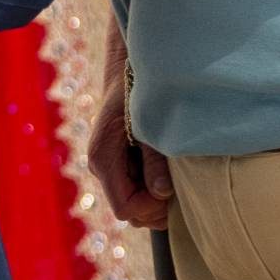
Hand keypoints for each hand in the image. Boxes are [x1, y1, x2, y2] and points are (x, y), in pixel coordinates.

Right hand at [85, 80, 169, 230]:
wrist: (128, 68)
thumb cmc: (140, 92)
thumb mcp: (152, 124)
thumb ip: (155, 161)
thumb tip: (162, 193)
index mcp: (103, 158)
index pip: (126, 207)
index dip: (152, 207)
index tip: (173, 193)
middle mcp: (101, 166)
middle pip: (129, 211)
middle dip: (155, 207)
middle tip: (179, 188)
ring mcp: (109, 166)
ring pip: (133, 202)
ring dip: (155, 198)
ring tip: (174, 177)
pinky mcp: (118, 163)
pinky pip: (136, 189)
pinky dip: (153, 188)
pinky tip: (167, 169)